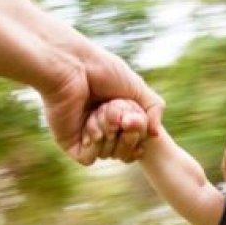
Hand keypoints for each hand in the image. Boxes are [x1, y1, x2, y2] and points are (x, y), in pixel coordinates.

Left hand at [40, 48, 163, 164]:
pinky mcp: (70, 143)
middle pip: (126, 150)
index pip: (136, 140)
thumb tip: (155, 136)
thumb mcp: (137, 87)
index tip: (137, 122)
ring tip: (99, 111)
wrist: (72, 65)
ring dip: (109, 132)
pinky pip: (90, 159)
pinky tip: (89, 127)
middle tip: (121, 117)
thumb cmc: (102, 70)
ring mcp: (86, 137)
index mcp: (117, 116)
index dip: (140, 136)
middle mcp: (102, 128)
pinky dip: (95, 145)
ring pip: (109, 154)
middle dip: (128, 134)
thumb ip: (153, 109)